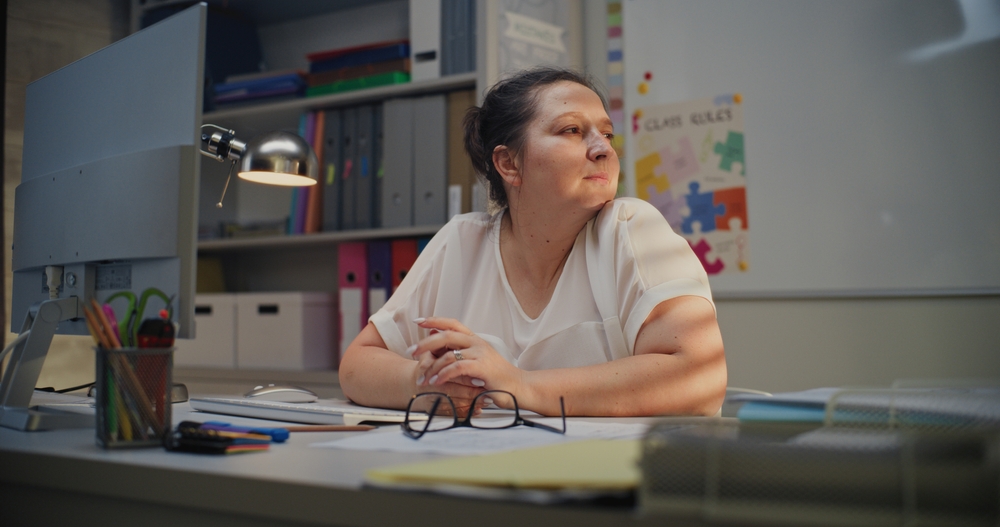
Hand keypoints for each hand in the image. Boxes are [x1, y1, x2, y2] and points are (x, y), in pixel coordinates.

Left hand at [409, 317, 525, 408]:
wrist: (520, 388)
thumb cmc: (498, 378)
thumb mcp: (477, 363)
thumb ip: (461, 356)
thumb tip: (440, 350)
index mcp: (476, 340)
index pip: (453, 324)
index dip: (435, 320)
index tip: (419, 321)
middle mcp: (477, 343)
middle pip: (446, 335)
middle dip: (425, 344)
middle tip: (411, 351)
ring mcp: (480, 354)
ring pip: (449, 354)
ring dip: (432, 367)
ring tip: (423, 378)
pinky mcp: (482, 367)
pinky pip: (457, 367)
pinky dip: (443, 374)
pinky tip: (436, 382)